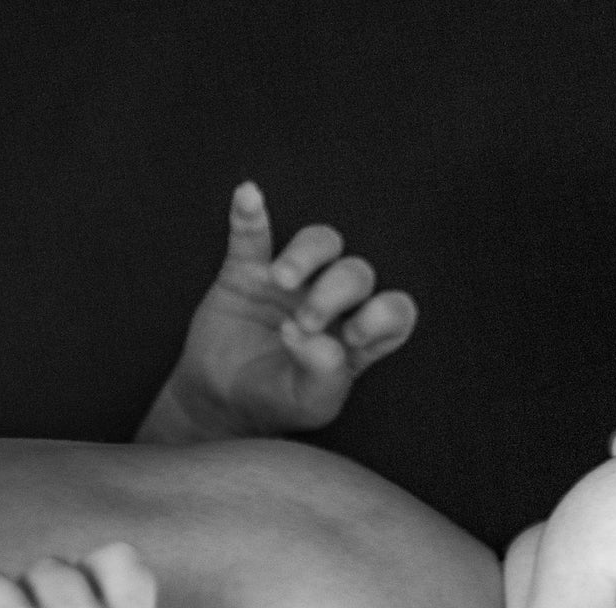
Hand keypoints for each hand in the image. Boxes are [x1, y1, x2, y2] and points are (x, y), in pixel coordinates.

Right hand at [139, 182, 418, 441]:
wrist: (221, 401)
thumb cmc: (278, 402)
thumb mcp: (309, 404)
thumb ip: (325, 376)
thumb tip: (319, 340)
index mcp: (358, 337)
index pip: (394, 310)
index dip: (384, 314)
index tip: (353, 336)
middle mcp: (334, 302)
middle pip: (357, 272)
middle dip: (336, 291)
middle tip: (306, 321)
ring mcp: (292, 283)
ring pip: (321, 243)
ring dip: (306, 254)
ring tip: (281, 280)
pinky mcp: (248, 270)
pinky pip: (252, 234)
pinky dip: (250, 215)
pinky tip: (248, 196)